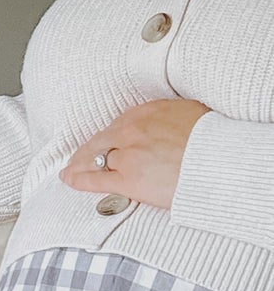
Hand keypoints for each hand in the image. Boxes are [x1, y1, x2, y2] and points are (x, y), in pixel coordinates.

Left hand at [58, 98, 211, 209]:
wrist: (221, 159)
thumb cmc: (214, 139)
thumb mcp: (192, 115)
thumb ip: (172, 120)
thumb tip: (170, 126)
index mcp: (149, 111)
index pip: (119, 123)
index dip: (110, 134)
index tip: (106, 139)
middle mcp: (132, 130)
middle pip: (101, 139)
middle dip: (88, 149)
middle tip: (78, 156)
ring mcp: (127, 155)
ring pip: (93, 158)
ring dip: (80, 164)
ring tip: (71, 169)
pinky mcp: (127, 179)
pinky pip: (95, 179)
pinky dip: (78, 179)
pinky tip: (68, 179)